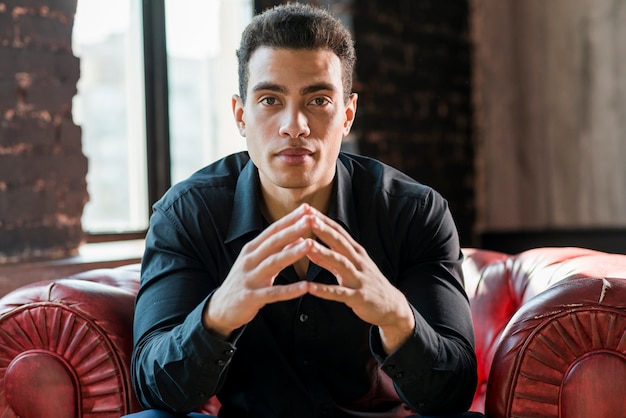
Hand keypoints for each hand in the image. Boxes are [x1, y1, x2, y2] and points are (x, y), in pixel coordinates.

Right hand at [203, 204, 316, 337]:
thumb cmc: (244, 281)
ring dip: (292, 253)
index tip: (307, 208)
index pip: (272, 230)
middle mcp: (249, 260)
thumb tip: (299, 238)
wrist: (221, 308)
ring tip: (309, 245)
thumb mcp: (258, 262)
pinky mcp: (251, 297)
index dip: (289, 219)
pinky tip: (305, 287)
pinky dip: (289, 290)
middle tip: (310, 219)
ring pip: (272, 263)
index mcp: (251, 249)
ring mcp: (249, 278)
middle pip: (273, 242)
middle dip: (292, 230)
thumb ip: (277, 251)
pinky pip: (273, 293)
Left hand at [304, 208, 415, 353]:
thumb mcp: (348, 268)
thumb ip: (327, 259)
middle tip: (308, 218)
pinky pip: (340, 293)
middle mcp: (358, 262)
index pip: (338, 232)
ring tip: (308, 246)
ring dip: (324, 253)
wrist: (391, 306)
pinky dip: (325, 290)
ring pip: (341, 263)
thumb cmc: (366, 283)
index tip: (307, 209)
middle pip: (340, 242)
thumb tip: (307, 247)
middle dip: (324, 230)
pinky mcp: (358, 297)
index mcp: (355, 252)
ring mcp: (359, 279)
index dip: (323, 220)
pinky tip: (310, 288)